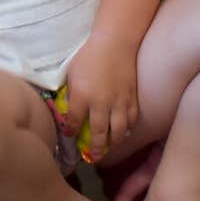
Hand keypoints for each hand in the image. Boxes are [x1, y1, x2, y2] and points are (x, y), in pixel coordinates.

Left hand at [64, 33, 139, 161]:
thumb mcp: (72, 73)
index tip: (69, 136)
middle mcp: (101, 104)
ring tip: (109, 150)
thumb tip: (68, 108)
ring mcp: (118, 103)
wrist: (115, 42)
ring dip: (112, 144)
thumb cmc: (89, 55)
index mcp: (82, 97)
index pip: (73, 122)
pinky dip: (127, 129)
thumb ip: (71, 93)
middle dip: (95, 149)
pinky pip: (131, 120)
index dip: (70, 131)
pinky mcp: (132, 98)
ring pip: (118, 132)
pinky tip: (123, 132)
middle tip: (93, 158)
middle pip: (98, 134)